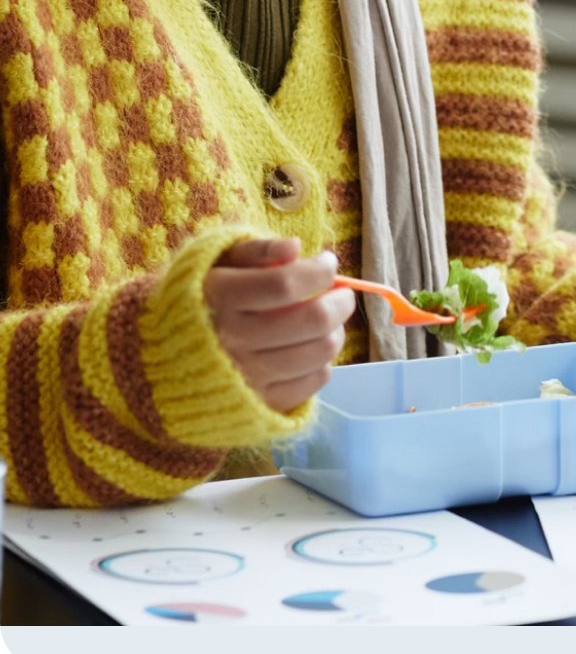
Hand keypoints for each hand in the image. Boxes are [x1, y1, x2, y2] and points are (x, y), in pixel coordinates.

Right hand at [203, 239, 355, 412]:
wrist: (158, 358)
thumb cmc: (200, 298)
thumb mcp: (217, 261)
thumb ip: (258, 250)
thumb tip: (295, 248)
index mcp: (219, 298)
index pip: (286, 284)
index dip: (319, 272)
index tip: (328, 263)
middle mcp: (231, 341)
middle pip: (312, 320)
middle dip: (340, 301)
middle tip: (340, 292)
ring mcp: (246, 377)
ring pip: (320, 352)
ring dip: (335, 331)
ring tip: (326, 319)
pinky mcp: (258, 405)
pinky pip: (313, 382)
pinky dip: (322, 361)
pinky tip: (309, 347)